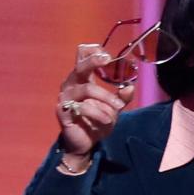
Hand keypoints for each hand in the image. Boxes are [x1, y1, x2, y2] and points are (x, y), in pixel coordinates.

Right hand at [56, 44, 135, 160]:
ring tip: (117, 108)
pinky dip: (98, 113)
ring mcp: (66, 98)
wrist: (85, 142)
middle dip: (93, 62)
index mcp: (82, 80)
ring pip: (87, 90)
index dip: (92, 52)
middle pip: (79, 67)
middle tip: (108, 61)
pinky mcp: (63, 112)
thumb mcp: (114, 108)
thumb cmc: (97, 121)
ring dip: (106, 98)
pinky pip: (82, 108)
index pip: (81, 58)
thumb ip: (122, 97)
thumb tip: (130, 86)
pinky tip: (107, 120)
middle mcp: (72, 85)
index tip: (108, 55)